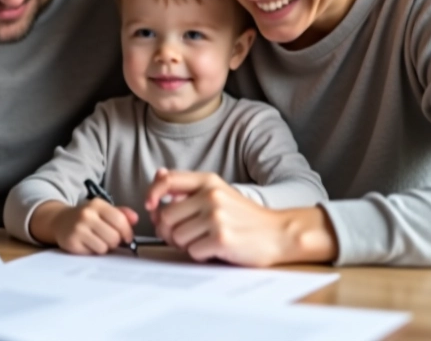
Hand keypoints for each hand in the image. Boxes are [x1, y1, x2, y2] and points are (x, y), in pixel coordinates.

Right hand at [31, 200, 137, 254]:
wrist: (60, 221)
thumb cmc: (87, 217)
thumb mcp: (103, 210)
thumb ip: (121, 213)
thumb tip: (135, 219)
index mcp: (97, 204)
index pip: (120, 220)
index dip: (127, 232)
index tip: (128, 238)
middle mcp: (86, 214)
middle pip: (114, 237)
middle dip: (115, 241)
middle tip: (108, 238)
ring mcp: (78, 228)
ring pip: (104, 247)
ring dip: (104, 247)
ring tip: (97, 240)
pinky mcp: (71, 242)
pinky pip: (92, 253)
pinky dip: (92, 251)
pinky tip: (87, 244)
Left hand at [145, 169, 337, 266]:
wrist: (279, 233)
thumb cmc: (245, 217)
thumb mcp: (218, 193)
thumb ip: (188, 188)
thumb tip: (158, 176)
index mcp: (208, 181)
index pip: (167, 180)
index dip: (152, 194)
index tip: (151, 206)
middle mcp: (211, 196)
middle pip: (167, 217)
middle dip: (171, 231)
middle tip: (187, 235)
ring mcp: (216, 217)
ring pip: (177, 236)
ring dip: (187, 244)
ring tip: (205, 241)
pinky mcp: (221, 238)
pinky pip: (192, 251)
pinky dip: (201, 255)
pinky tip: (215, 249)